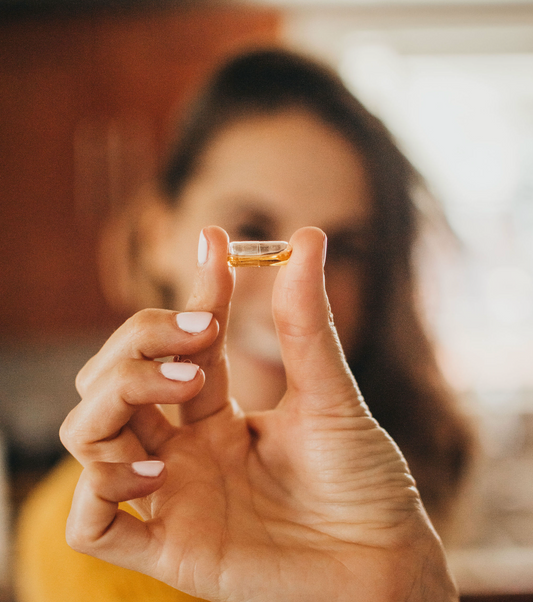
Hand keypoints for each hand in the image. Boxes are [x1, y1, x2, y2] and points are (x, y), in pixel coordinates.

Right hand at [60, 226, 457, 601]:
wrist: (384, 559)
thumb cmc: (364, 480)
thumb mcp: (331, 394)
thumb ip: (305, 322)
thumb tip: (306, 237)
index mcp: (214, 413)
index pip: (174, 343)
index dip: (189, 292)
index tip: (215, 244)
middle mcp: (182, 448)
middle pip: (108, 381)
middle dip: (137, 345)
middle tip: (200, 339)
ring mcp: (171, 495)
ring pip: (86, 434)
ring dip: (117, 397)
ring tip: (185, 388)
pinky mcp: (170, 550)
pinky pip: (91, 523)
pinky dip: (102, 486)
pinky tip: (157, 468)